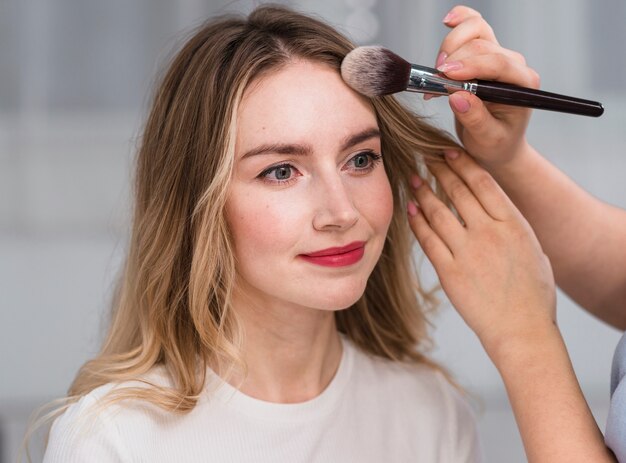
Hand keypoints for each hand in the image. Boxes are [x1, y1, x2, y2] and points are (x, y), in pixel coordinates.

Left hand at [407, 150, 555, 357]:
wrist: (522, 331)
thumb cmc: (534, 295)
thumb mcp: (535, 251)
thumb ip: (513, 227)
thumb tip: (496, 210)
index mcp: (514, 225)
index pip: (483, 183)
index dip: (462, 164)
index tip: (449, 151)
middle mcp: (490, 234)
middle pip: (457, 192)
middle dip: (438, 170)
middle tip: (424, 156)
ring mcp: (468, 253)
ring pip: (438, 212)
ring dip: (422, 191)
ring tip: (412, 177)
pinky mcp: (450, 273)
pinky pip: (428, 240)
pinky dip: (417, 222)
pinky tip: (410, 209)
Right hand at [435, 5, 539, 167]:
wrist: (496, 146)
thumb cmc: (496, 145)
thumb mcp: (487, 140)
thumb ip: (475, 119)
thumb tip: (457, 96)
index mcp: (523, 85)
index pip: (498, 63)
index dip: (469, 65)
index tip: (444, 75)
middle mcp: (514, 66)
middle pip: (483, 45)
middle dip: (455, 59)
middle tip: (436, 81)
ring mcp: (499, 57)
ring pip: (475, 32)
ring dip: (451, 46)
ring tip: (438, 72)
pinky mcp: (484, 54)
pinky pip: (474, 27)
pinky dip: (459, 22)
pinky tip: (448, 22)